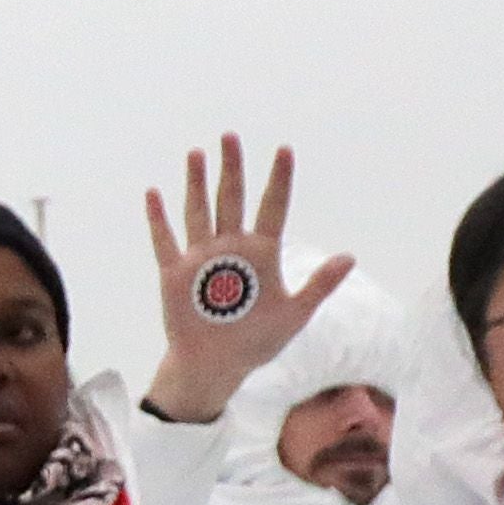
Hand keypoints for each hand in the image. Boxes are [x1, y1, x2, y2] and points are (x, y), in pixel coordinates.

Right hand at [135, 134, 345, 423]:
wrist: (215, 367)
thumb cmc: (256, 342)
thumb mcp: (294, 314)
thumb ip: (319, 284)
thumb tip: (350, 257)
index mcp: (261, 253)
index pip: (272, 207)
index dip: (279, 180)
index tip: (284, 150)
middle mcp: (231, 248)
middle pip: (232, 199)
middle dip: (232, 168)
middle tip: (231, 136)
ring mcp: (201, 259)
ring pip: (199, 212)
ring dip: (197, 184)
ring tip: (197, 153)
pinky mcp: (176, 274)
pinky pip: (165, 241)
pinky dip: (158, 219)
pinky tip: (154, 194)